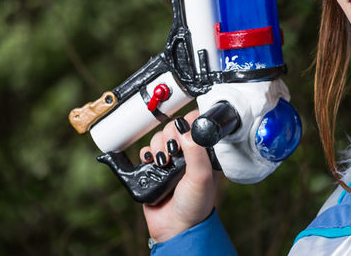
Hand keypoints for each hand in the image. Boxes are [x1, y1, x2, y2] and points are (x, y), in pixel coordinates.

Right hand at [139, 109, 220, 242]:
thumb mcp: (201, 176)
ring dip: (158, 146)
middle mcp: (189, 153)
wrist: (175, 227)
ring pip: (159, 138)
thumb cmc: (195, 205)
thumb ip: (197, 151)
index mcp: (205, 151)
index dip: (188, 123)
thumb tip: (186, 130)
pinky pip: (146, 151)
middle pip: (174, 128)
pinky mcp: (155, 168)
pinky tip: (151, 163)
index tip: (183, 131)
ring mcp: (171, 160)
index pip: (197, 124)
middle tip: (173, 152)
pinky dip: (146, 154)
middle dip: (170, 136)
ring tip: (163, 162)